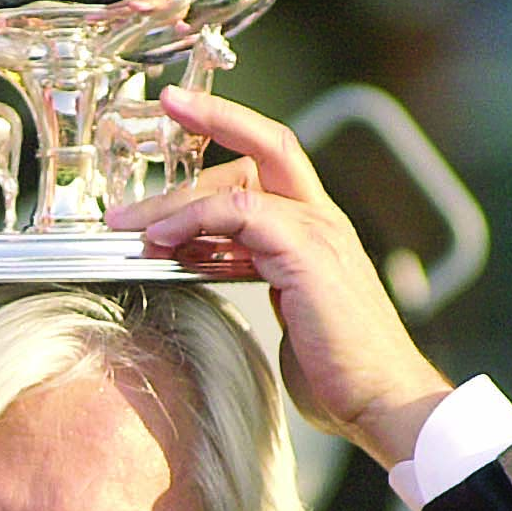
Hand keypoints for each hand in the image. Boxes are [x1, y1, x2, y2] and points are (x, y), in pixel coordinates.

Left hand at [105, 86, 452, 468]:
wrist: (381, 401)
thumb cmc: (335, 370)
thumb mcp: (284, 308)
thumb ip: (251, 271)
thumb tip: (200, 261)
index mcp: (317, 229)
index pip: (273, 156)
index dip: (228, 125)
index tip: (180, 109)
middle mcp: (323, 221)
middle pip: (263, 148)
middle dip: (204, 132)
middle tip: (148, 143)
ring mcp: (321, 234)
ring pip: (243, 182)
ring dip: (178, 199)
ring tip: (130, 225)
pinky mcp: (310, 256)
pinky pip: (244, 215)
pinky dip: (196, 221)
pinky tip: (164, 244)